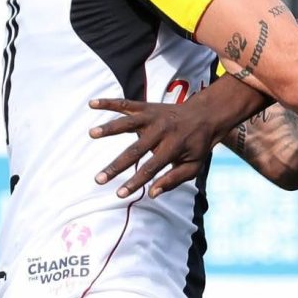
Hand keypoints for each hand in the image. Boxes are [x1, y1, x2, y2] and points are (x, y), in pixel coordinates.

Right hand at [90, 93, 228, 197]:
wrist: (206, 115)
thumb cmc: (198, 145)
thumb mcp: (194, 166)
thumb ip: (173, 180)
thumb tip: (152, 194)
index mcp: (174, 147)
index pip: (151, 168)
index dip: (135, 182)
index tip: (119, 194)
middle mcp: (162, 131)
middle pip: (135, 150)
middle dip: (116, 166)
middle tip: (98, 179)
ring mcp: (153, 116)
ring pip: (128, 122)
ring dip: (109, 128)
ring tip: (92, 133)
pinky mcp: (147, 107)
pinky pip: (126, 104)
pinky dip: (109, 102)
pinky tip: (92, 104)